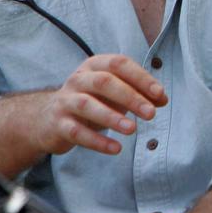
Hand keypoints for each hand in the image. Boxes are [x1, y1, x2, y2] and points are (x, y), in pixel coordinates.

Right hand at [36, 54, 167, 155]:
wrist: (48, 118)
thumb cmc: (90, 101)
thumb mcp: (113, 93)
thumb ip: (138, 93)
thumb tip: (163, 99)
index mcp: (94, 65)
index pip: (119, 64)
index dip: (140, 77)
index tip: (159, 93)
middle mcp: (78, 79)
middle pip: (104, 82)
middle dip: (130, 97)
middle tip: (150, 114)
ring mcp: (66, 101)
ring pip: (87, 105)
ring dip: (112, 117)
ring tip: (132, 129)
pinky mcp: (58, 124)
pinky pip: (77, 132)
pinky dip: (97, 141)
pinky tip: (116, 148)